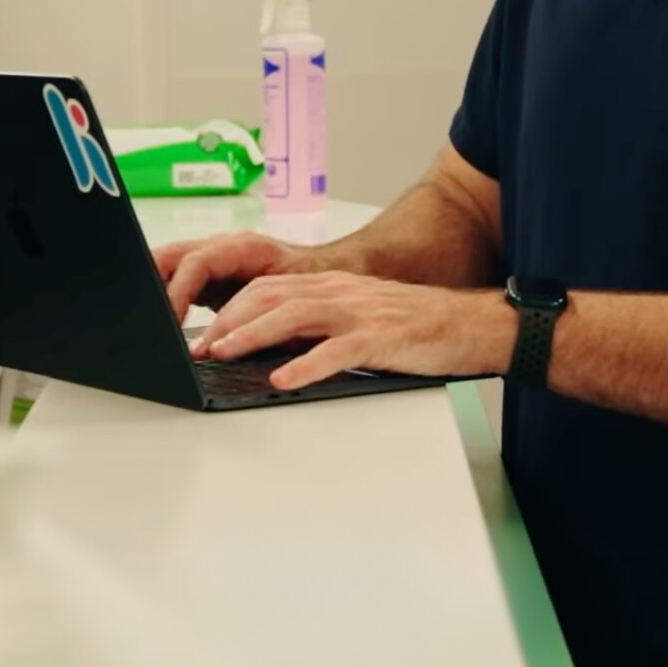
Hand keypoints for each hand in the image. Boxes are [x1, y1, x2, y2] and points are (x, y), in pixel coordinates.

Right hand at [153, 231, 303, 324]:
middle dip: (152, 286)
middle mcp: (224, 247)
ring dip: (157, 292)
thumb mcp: (287, 299)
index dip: (178, 291)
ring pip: (170, 266)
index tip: (169, 322)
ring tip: (149, 325)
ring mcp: (215, 258)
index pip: (197, 262)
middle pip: (172, 257)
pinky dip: (167, 299)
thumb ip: (258, 310)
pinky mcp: (210, 275)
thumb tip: (232, 337)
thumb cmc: (314, 281)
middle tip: (146, 322)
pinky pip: (179, 279)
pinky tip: (162, 324)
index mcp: (244, 247)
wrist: (329, 271)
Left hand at [186, 272, 516, 388]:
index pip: (267, 288)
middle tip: (200, 346)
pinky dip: (305, 365)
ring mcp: (358, 313)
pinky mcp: (379, 338)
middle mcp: (339, 292)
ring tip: (223, 353)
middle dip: (229, 321)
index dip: (231, 309)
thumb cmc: (413, 326)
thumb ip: (318, 327)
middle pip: (270, 296)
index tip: (203, 333)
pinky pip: (335, 350)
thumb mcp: (357, 317)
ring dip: (251, 335)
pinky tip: (283, 379)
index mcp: (331, 287)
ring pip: (293, 316)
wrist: (467, 322)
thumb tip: (271, 350)